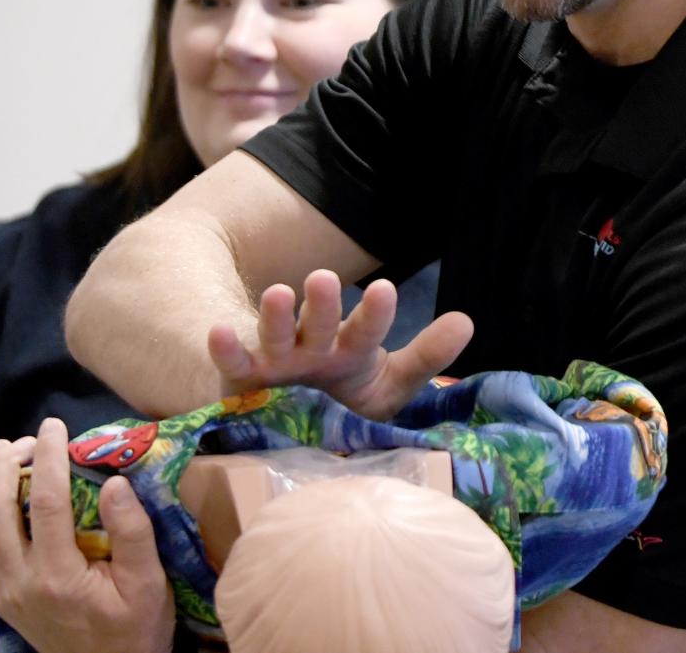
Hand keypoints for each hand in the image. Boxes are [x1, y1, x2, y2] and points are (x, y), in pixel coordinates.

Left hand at [0, 417, 174, 652]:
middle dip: (5, 463)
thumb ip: (133, 533)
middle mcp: (19, 582)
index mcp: (58, 577)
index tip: (56, 425)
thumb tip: (115, 482)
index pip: (46, 502)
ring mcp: (3, 589)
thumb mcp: (149, 583)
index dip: (49, 457)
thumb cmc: (134, 628)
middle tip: (30, 438)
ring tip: (6, 451)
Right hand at [207, 268, 473, 419]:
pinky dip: (226, 347)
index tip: (385, 289)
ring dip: (277, 316)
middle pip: (320, 324)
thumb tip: (467, 321)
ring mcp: (277, 359)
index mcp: (351, 348)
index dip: (375, 314)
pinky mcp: (244, 377)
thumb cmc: (341, 391)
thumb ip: (425, 356)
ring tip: (279, 293)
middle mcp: (314, 346)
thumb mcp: (386, 381)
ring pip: (277, 334)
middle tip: (326, 279)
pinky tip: (219, 332)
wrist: (283, 407)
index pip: (367, 330)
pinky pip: (234, 362)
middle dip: (324, 305)